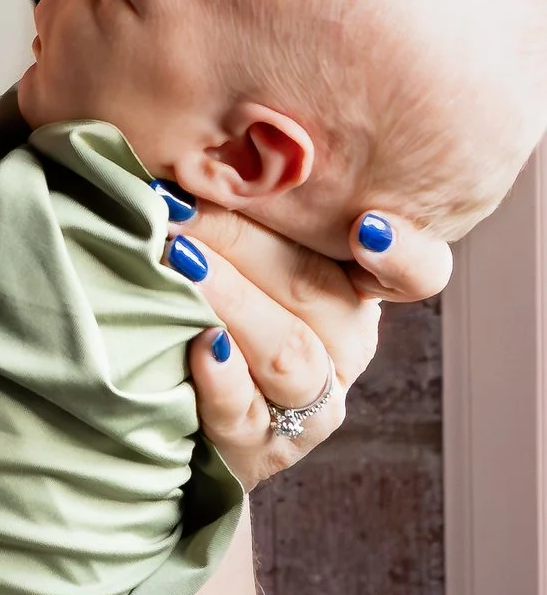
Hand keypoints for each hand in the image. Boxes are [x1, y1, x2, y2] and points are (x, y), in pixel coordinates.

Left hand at [168, 189, 441, 490]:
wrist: (183, 421)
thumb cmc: (212, 311)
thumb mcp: (241, 258)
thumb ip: (249, 215)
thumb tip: (202, 148)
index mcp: (355, 289)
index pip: (416, 271)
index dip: (400, 251)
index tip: (365, 225)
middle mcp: (347, 345)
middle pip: (315, 290)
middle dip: (240, 239)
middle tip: (177, 202)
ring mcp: (311, 402)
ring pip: (286, 348)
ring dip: (228, 297)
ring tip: (177, 258)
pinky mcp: (264, 447)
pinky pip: (244, 410)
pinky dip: (220, 377)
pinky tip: (198, 344)